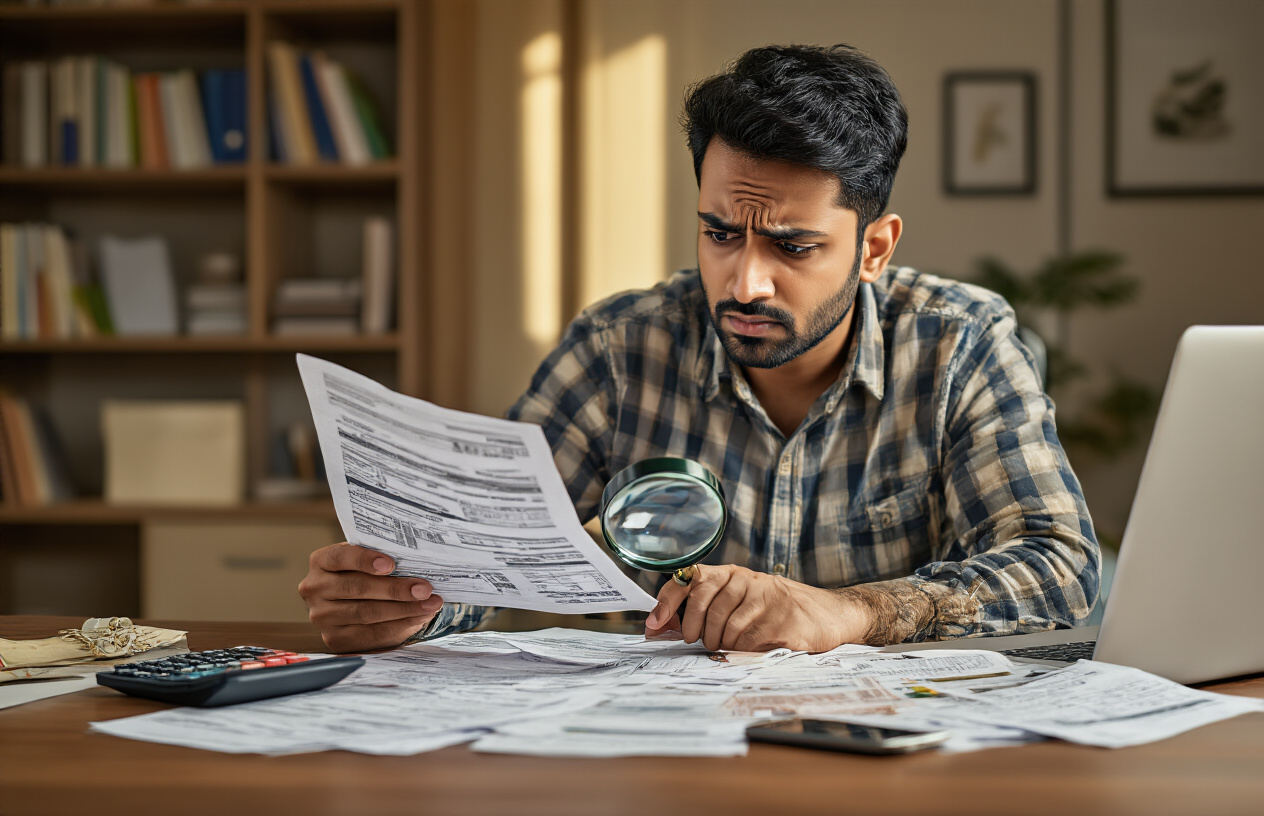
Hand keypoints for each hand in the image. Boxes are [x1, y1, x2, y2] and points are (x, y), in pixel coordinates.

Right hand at [298, 542, 443, 652]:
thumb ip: (383, 558)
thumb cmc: (365, 574)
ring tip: (429, 604)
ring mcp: (322, 616)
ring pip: (366, 613)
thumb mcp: (368, 561)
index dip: (365, 560)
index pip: (340, 557)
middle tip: (424, 589)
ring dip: (403, 609)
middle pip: (357, 588)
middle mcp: (315, 588)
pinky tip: (417, 618)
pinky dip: (398, 626)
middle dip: (395, 589)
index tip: (391, 564)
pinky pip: (370, 634)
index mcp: (321, 560)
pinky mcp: (334, 638)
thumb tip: (418, 563)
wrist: (354, 602)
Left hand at [643, 564, 873, 651]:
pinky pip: (750, 644)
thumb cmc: (778, 612)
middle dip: (698, 631)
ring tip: (732, 645)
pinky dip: (745, 653)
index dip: (668, 601)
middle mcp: (748, 581)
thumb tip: (658, 629)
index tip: (653, 624)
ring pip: (727, 630)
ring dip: (724, 645)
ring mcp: (768, 599)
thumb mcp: (741, 603)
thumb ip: (703, 612)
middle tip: (703, 642)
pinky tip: (754, 649)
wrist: (831, 615)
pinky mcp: (785, 622)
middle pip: (705, 607)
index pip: (691, 579)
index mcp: (733, 574)